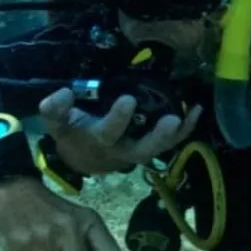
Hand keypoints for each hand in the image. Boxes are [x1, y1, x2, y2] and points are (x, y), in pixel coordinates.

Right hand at [39, 87, 200, 174]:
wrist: (81, 157)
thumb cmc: (71, 134)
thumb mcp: (57, 122)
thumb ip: (55, 109)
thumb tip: (64, 93)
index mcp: (98, 140)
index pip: (108, 132)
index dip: (118, 119)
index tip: (128, 100)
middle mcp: (121, 149)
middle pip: (142, 149)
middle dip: (158, 136)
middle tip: (172, 120)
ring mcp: (137, 150)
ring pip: (159, 148)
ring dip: (176, 134)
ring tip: (189, 113)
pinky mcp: (148, 145)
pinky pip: (169, 141)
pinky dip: (185, 130)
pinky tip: (196, 111)